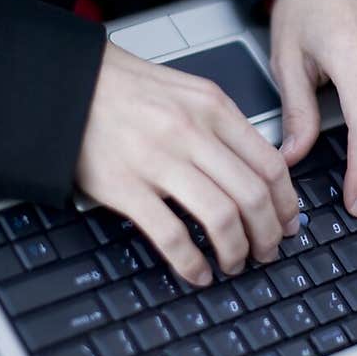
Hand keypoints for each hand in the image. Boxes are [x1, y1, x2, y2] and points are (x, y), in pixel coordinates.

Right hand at [75, 43, 299, 285]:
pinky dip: (192, 263)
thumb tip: (259, 170)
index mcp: (213, 107)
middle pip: (252, 196)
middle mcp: (191, 133)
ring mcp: (158, 161)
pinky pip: (171, 236)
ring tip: (235, 263)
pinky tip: (198, 272)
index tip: (288, 223)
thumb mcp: (188, 92)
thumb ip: (224, 126)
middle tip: (267, 251)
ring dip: (237, 251)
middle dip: (268, 234)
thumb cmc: (127, 89)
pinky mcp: (125, 188)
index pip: (270, 164)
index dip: (286, 204)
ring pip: (221, 218)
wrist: (68, 83)